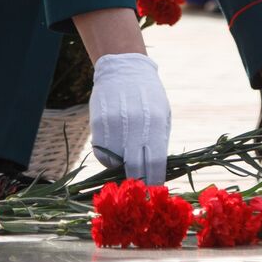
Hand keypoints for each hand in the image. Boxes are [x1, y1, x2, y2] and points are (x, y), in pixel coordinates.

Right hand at [90, 53, 170, 184]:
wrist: (124, 70)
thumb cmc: (149, 96)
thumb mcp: (163, 115)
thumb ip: (159, 141)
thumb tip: (156, 172)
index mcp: (156, 123)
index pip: (156, 162)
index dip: (155, 180)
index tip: (154, 191)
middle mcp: (135, 125)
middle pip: (135, 167)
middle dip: (138, 181)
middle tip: (140, 188)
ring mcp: (115, 125)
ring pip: (115, 163)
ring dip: (122, 168)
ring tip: (127, 159)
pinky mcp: (98, 124)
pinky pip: (102, 153)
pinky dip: (108, 157)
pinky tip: (115, 147)